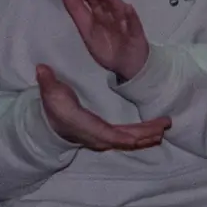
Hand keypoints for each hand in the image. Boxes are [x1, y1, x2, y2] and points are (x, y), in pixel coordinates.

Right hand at [34, 65, 167, 151]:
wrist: (52, 126)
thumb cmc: (54, 108)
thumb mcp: (50, 92)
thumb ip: (48, 81)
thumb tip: (41, 68)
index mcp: (86, 125)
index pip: (107, 133)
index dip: (124, 135)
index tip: (141, 134)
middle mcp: (97, 135)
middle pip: (124, 138)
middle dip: (145, 133)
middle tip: (164, 125)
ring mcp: (103, 138)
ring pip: (129, 139)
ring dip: (147, 134)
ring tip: (165, 125)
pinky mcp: (107, 135)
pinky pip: (127, 137)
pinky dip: (142, 134)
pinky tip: (154, 130)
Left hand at [62, 0, 151, 81]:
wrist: (127, 65)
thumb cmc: (107, 49)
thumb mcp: (87, 33)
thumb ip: (77, 12)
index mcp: (99, 16)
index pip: (91, 0)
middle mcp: (111, 15)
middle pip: (103, 0)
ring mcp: (124, 22)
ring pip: (118, 8)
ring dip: (110, 0)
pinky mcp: (136, 32)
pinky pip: (133, 23)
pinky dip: (131, 16)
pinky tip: (127, 9)